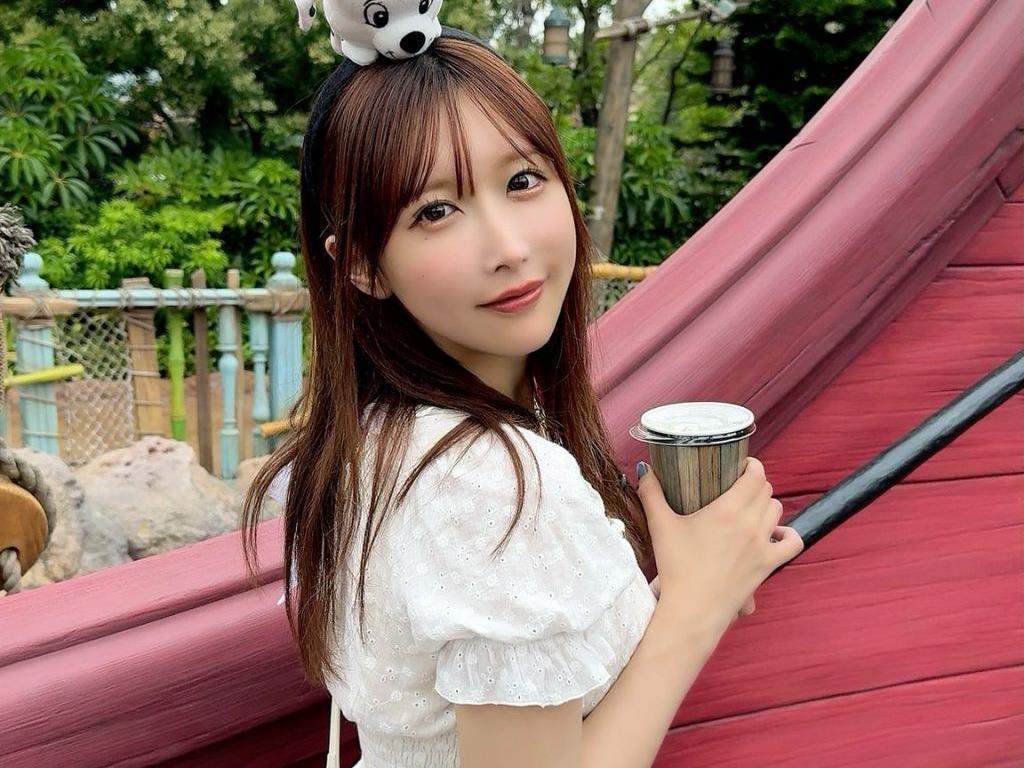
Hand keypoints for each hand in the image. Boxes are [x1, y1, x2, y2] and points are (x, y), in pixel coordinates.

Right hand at [636, 456, 802, 635]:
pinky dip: (788, 534)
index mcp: (728, 509)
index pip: (755, 474)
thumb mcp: (660, 526)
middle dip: (754, 483)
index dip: (751, 465)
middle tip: (737, 486)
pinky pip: (792, 543)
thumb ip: (651, 493)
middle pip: (766, 490)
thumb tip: (643, 469)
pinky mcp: (768, 565)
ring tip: (749, 507)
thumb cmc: (676, 568)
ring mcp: (763, 545)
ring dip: (765, 504)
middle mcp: (750, 524)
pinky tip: (774, 532)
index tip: (740, 465)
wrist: (692, 610)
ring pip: (777, 511)